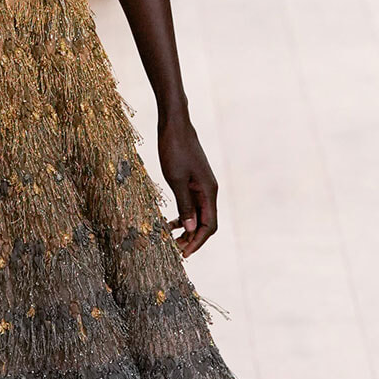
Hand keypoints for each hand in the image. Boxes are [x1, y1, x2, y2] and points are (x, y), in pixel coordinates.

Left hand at [158, 115, 218, 256]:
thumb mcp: (176, 179)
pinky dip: (182, 216)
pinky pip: (191, 205)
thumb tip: (189, 227)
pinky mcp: (193, 181)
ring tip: (170, 240)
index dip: (198, 242)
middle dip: (192, 238)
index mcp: (209, 191)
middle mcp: (209, 190)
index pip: (209, 225)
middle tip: (174, 250)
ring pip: (198, 215)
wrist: (175, 124)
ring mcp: (202, 185)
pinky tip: (169, 222)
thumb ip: (184, 204)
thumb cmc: (174, 149)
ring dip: (186, 229)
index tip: (184, 254)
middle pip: (205, 223)